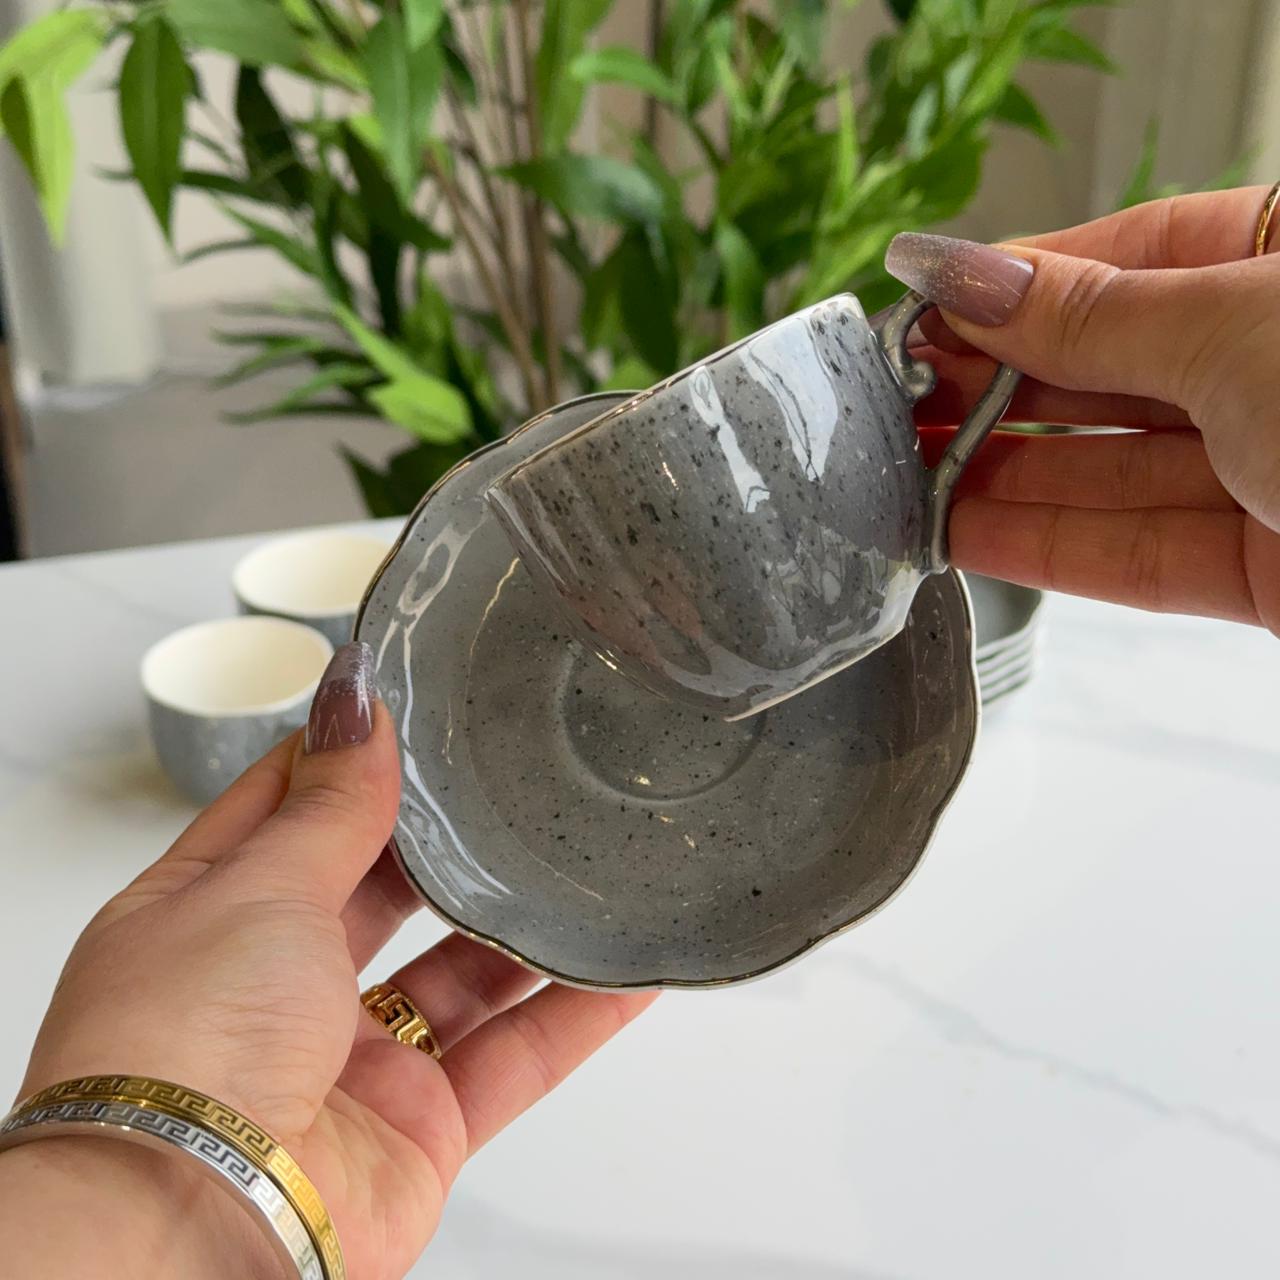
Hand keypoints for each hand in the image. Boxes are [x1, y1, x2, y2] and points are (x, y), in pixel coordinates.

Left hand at [6, 642, 655, 1278]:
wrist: (197, 1226)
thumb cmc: (183, 1051)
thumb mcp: (260, 889)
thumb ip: (329, 803)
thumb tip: (353, 702)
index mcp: (210, 914)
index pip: (288, 810)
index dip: (349, 760)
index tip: (414, 710)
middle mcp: (277, 985)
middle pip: (380, 890)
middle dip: (443, 842)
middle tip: (508, 781)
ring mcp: (350, 1057)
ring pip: (459, 972)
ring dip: (521, 926)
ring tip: (582, 862)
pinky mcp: (416, 1124)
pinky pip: (512, 1057)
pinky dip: (573, 1016)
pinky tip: (624, 970)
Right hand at [885, 185, 1279, 633]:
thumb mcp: (1235, 323)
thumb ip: (1089, 317)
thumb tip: (970, 277)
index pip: (1114, 265)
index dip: (1007, 293)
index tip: (915, 318)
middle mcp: (1275, 364)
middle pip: (1102, 375)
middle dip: (992, 392)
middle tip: (892, 410)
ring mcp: (1272, 469)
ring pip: (1110, 473)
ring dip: (1004, 479)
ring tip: (907, 480)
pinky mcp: (1269, 568)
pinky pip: (1138, 553)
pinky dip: (1051, 549)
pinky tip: (972, 534)